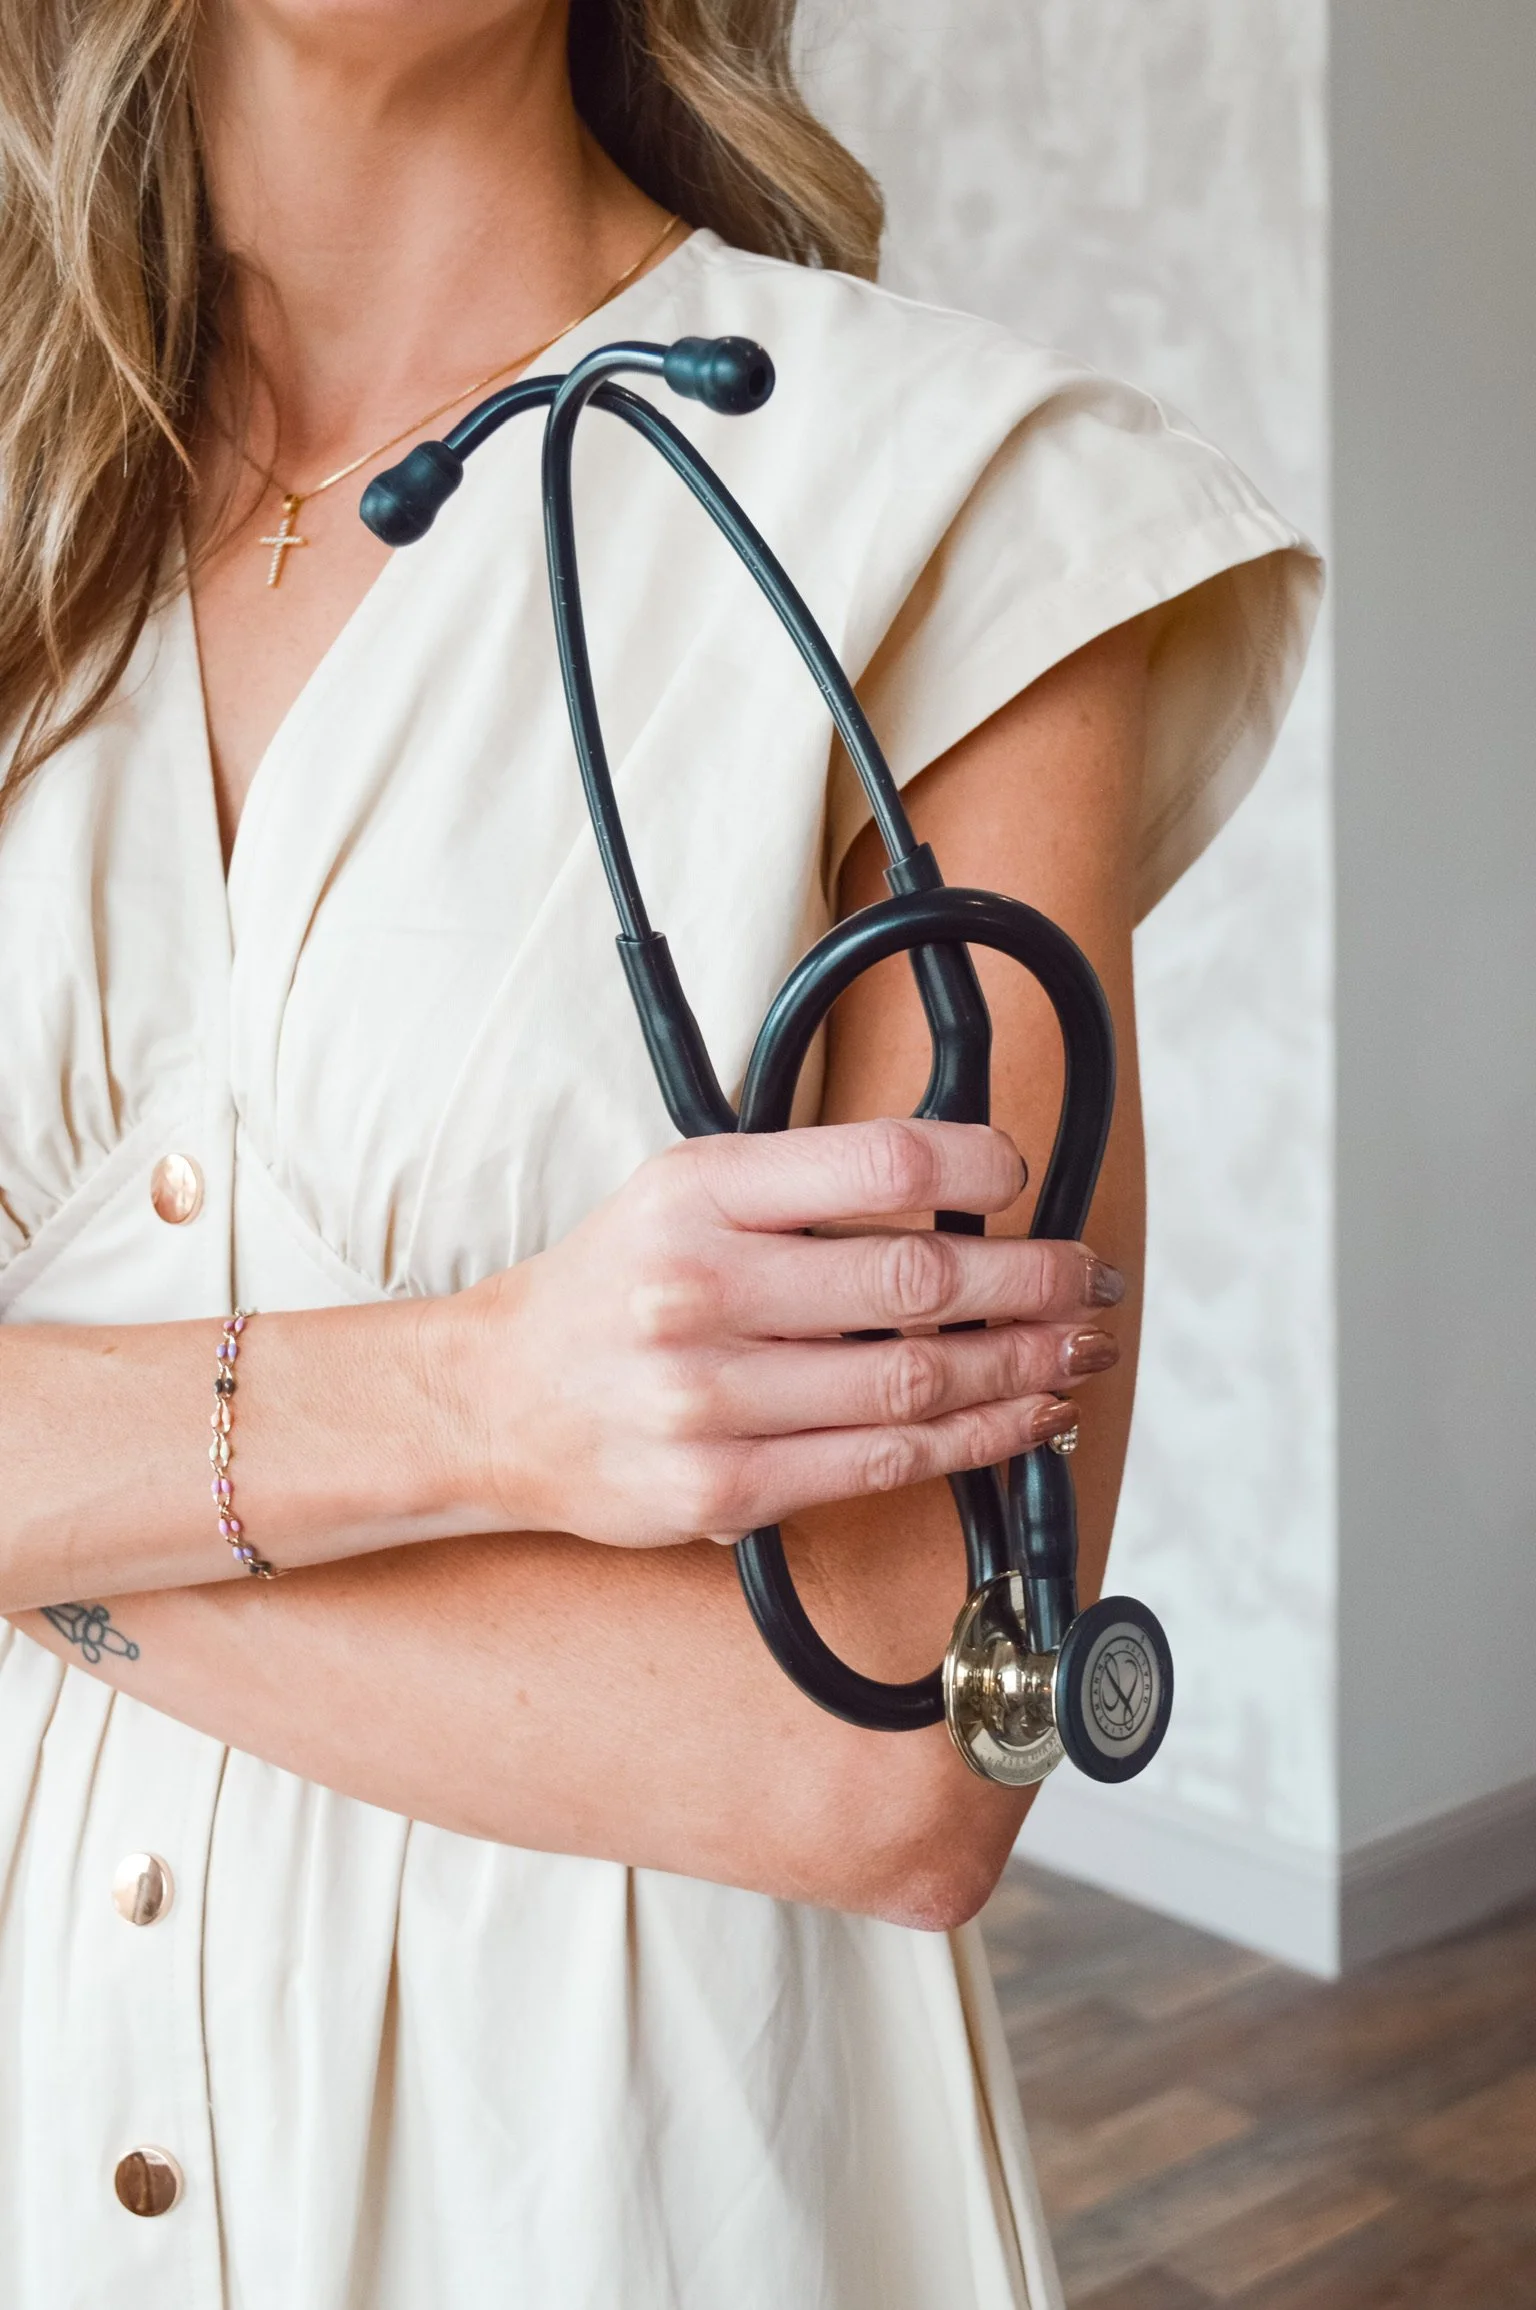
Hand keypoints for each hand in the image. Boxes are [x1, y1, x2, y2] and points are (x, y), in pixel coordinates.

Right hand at [460, 1118, 1122, 1547]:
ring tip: (1077, 1348)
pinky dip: (976, 1442)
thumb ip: (805, 1187)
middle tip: (1090, 1276)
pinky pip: (884, 1466)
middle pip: (917, 1282)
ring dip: (1026, 1367)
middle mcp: (700, 1290)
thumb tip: (959, 1191)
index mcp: (698, 1193)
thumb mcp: (685, 1192)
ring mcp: (709, 1400)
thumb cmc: (614, 1286)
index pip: (879, 1163)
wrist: (495, 1400)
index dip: (979, 1166)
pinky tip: (1024, 1418)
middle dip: (1034, 1281)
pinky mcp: (724, 1492)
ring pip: (917, 1384)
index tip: (1022, 1179)